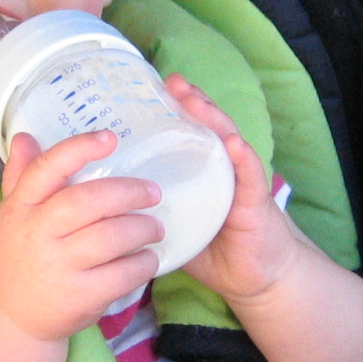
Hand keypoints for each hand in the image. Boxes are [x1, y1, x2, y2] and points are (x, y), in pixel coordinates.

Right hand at [0, 131, 162, 341]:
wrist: (9, 319)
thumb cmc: (15, 259)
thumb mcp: (9, 217)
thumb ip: (20, 177)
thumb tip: (26, 136)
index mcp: (19, 209)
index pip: (47, 170)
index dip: (79, 149)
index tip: (110, 138)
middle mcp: (36, 235)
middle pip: (89, 201)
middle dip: (129, 192)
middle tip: (153, 193)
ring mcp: (58, 268)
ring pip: (112, 237)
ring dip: (143, 229)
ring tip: (155, 227)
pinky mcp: (80, 298)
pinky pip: (123, 274)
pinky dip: (144, 263)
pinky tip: (148, 259)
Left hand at [163, 76, 305, 305]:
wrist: (257, 279)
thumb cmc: (216, 252)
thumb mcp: (175, 229)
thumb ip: (149, 216)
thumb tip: (105, 213)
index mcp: (203, 173)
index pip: (189, 134)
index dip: (174, 110)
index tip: (152, 88)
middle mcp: (223, 169)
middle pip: (208, 128)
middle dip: (191, 102)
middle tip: (172, 81)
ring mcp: (241, 182)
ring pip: (228, 141)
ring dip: (213, 118)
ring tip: (195, 99)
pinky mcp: (256, 201)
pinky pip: (250, 175)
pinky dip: (243, 157)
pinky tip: (234, 143)